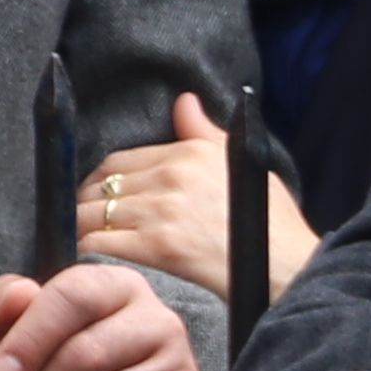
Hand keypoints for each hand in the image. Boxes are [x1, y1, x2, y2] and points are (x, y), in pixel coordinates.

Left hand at [76, 97, 316, 303]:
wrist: (290, 270)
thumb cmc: (269, 224)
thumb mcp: (242, 165)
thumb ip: (205, 132)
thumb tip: (184, 100)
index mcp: (190, 153)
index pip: (118, 161)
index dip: (100, 182)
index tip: (95, 198)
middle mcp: (173, 176)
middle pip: (101, 186)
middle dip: (84, 206)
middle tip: (82, 223)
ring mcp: (163, 211)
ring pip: (93, 214)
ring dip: (80, 229)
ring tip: (79, 243)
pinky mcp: (158, 246)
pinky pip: (100, 242)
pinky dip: (87, 251)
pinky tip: (88, 260)